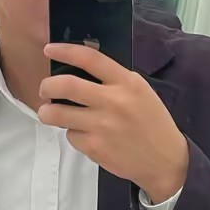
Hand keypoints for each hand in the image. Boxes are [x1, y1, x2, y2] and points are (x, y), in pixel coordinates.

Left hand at [39, 43, 188, 202]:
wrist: (165, 160)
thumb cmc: (152, 123)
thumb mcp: (140, 92)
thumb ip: (114, 80)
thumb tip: (79, 70)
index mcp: (126, 83)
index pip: (90, 58)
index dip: (65, 51)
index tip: (49, 49)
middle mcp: (113, 101)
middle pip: (66, 85)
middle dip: (47, 86)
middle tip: (44, 89)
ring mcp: (102, 125)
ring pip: (57, 113)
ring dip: (47, 112)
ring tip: (49, 113)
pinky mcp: (94, 147)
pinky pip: (70, 136)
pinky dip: (72, 134)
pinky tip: (85, 135)